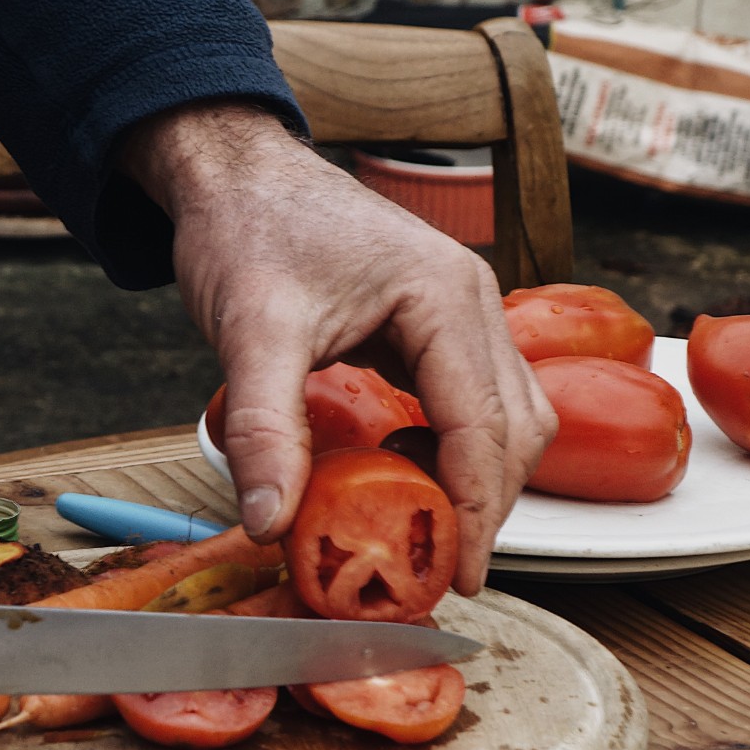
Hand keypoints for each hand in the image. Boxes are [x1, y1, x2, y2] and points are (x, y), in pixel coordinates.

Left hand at [119, 101, 554, 593]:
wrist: (235, 171)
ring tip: (419, 526)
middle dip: (484, 503)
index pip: (486, 429)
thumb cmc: (247, 229)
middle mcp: (471, 301)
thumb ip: (265, 430)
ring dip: (474, 476)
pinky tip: (401, 466)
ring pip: (505, 414)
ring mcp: (460, 309)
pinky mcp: (434, 320)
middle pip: (515, 428)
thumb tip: (272, 522)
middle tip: (435, 568)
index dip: (478, 512)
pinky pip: (470, 397)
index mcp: (444, 298)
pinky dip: (452, 444)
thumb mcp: (250, 332)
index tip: (459, 578)